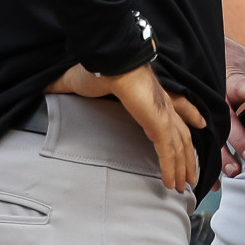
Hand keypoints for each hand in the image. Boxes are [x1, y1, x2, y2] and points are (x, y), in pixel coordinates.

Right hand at [49, 62, 204, 190]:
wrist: (108, 60)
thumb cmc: (96, 66)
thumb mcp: (80, 81)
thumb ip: (64, 87)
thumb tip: (44, 89)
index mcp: (151, 93)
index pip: (177, 104)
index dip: (190, 113)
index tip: (200, 122)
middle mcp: (162, 103)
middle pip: (183, 132)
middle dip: (189, 153)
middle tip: (192, 171)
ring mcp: (163, 113)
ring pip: (180, 146)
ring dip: (182, 166)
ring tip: (183, 184)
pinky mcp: (159, 123)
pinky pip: (168, 152)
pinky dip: (171, 168)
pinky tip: (171, 182)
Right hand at [220, 38, 244, 177]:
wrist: (211, 61)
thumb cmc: (234, 65)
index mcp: (231, 82)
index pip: (243, 87)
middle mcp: (218, 100)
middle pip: (227, 120)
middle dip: (239, 139)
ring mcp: (210, 114)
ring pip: (215, 136)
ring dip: (224, 157)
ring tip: (234, 173)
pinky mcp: (206, 125)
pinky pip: (206, 146)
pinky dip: (212, 165)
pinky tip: (218, 183)